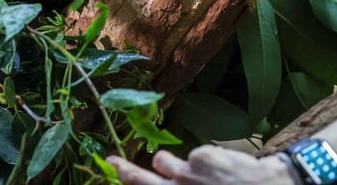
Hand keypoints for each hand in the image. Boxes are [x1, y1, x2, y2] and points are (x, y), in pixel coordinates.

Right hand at [108, 147, 295, 184]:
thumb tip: (168, 174)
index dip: (127, 179)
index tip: (113, 171)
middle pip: (142, 180)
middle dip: (124, 171)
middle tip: (112, 161)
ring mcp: (188, 175)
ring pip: (165, 161)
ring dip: (170, 165)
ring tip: (190, 172)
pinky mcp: (202, 157)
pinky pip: (195, 155)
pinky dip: (205, 161)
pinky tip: (224, 170)